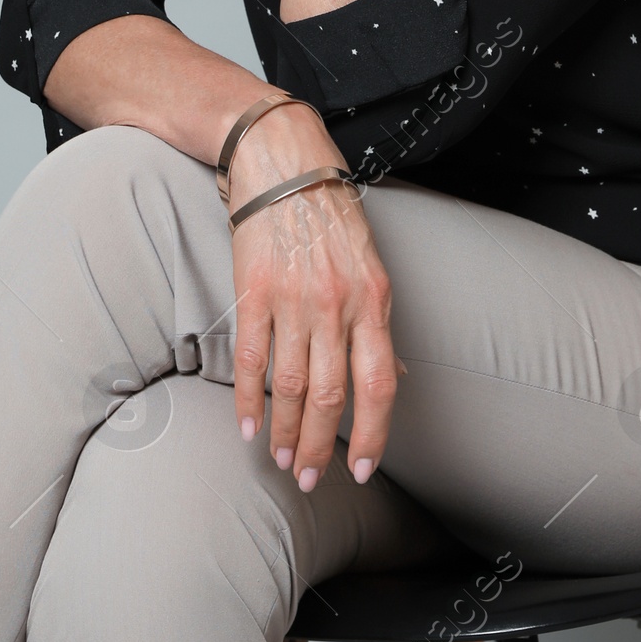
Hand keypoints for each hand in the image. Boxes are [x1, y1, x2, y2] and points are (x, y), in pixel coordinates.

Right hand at [229, 103, 397, 489]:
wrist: (283, 161)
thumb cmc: (330, 212)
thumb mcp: (371, 264)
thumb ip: (378, 322)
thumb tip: (394, 376)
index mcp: (374, 299)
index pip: (380, 384)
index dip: (372, 434)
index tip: (361, 469)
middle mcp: (337, 304)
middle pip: (333, 396)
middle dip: (321, 448)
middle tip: (309, 479)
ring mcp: (294, 299)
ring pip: (292, 386)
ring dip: (285, 432)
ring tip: (281, 460)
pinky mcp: (254, 291)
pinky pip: (252, 359)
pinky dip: (248, 400)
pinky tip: (246, 426)